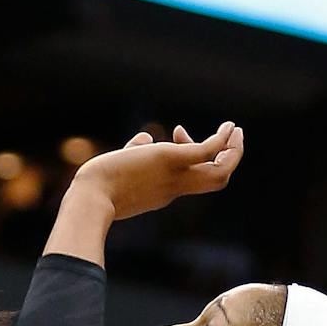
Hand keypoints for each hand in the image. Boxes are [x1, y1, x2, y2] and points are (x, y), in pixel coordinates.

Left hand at [69, 123, 244, 221]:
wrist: (90, 199)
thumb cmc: (96, 188)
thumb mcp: (119, 167)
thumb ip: (134, 152)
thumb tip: (142, 137)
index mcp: (164, 192)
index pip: (190, 177)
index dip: (193, 155)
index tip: (177, 132)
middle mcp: (175, 187)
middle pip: (215, 181)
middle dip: (229, 160)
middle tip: (233, 138)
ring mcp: (175, 175)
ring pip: (219, 173)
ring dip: (233, 151)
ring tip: (235, 129)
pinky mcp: (171, 159)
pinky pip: (207, 152)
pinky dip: (222, 141)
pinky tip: (228, 126)